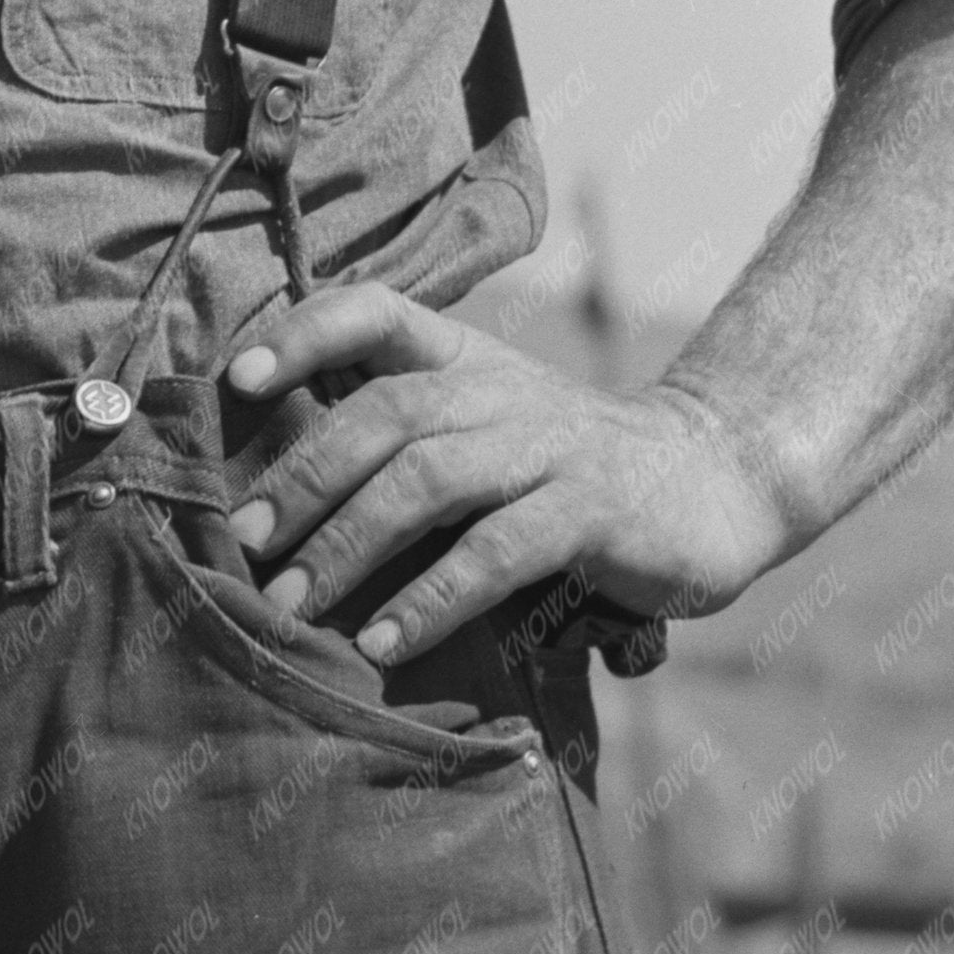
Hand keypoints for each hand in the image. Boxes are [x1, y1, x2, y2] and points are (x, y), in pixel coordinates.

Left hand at [221, 282, 792, 654]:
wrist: (714, 478)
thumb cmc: (568, 465)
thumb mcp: (489, 428)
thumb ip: (407, 442)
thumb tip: (278, 498)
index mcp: (466, 358)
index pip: (375, 312)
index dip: (304, 335)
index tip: (238, 379)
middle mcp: (500, 391)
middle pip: (383, 414)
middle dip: (302, 477)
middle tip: (244, 543)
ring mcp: (548, 448)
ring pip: (427, 480)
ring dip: (347, 545)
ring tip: (292, 607)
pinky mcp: (591, 513)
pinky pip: (494, 554)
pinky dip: (431, 600)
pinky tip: (386, 641)